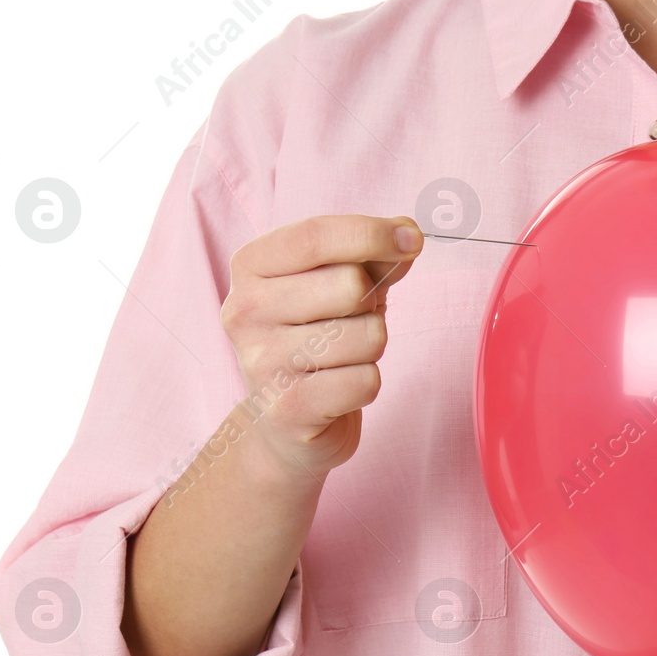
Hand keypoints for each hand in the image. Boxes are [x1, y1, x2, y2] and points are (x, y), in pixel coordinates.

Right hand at [220, 214, 422, 478]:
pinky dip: (368, 384)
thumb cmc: (318, 336)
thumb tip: (408, 234)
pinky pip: (366, 381)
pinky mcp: (287, 410)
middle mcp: (244, 310)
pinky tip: (340, 390)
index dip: (371, 233)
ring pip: (368, 336)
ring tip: (342, 358)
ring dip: (372, 348)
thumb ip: (373, 255)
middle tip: (350, 323)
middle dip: (371, 305)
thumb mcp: (341, 283)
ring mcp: (260, 362)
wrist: (286, 422)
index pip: (315, 236)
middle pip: (350, 286)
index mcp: (250, 266)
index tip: (412, 238)